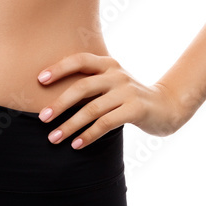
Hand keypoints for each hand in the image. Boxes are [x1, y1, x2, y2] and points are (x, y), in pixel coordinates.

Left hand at [36, 52, 187, 150]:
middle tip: (42, 118)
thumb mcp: (112, 84)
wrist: (166, 107)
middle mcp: (117, 74)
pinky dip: (89, 135)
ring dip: (70, 125)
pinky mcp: (135, 109)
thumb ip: (91, 85)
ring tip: (54, 138)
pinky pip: (106, 123)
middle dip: (59, 103)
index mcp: (108, 64)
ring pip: (92, 109)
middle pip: (82, 87)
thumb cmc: (129, 97)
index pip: (80, 60)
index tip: (39, 80)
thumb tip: (53, 98)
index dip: (59, 68)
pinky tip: (77, 145)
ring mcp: (127, 91)